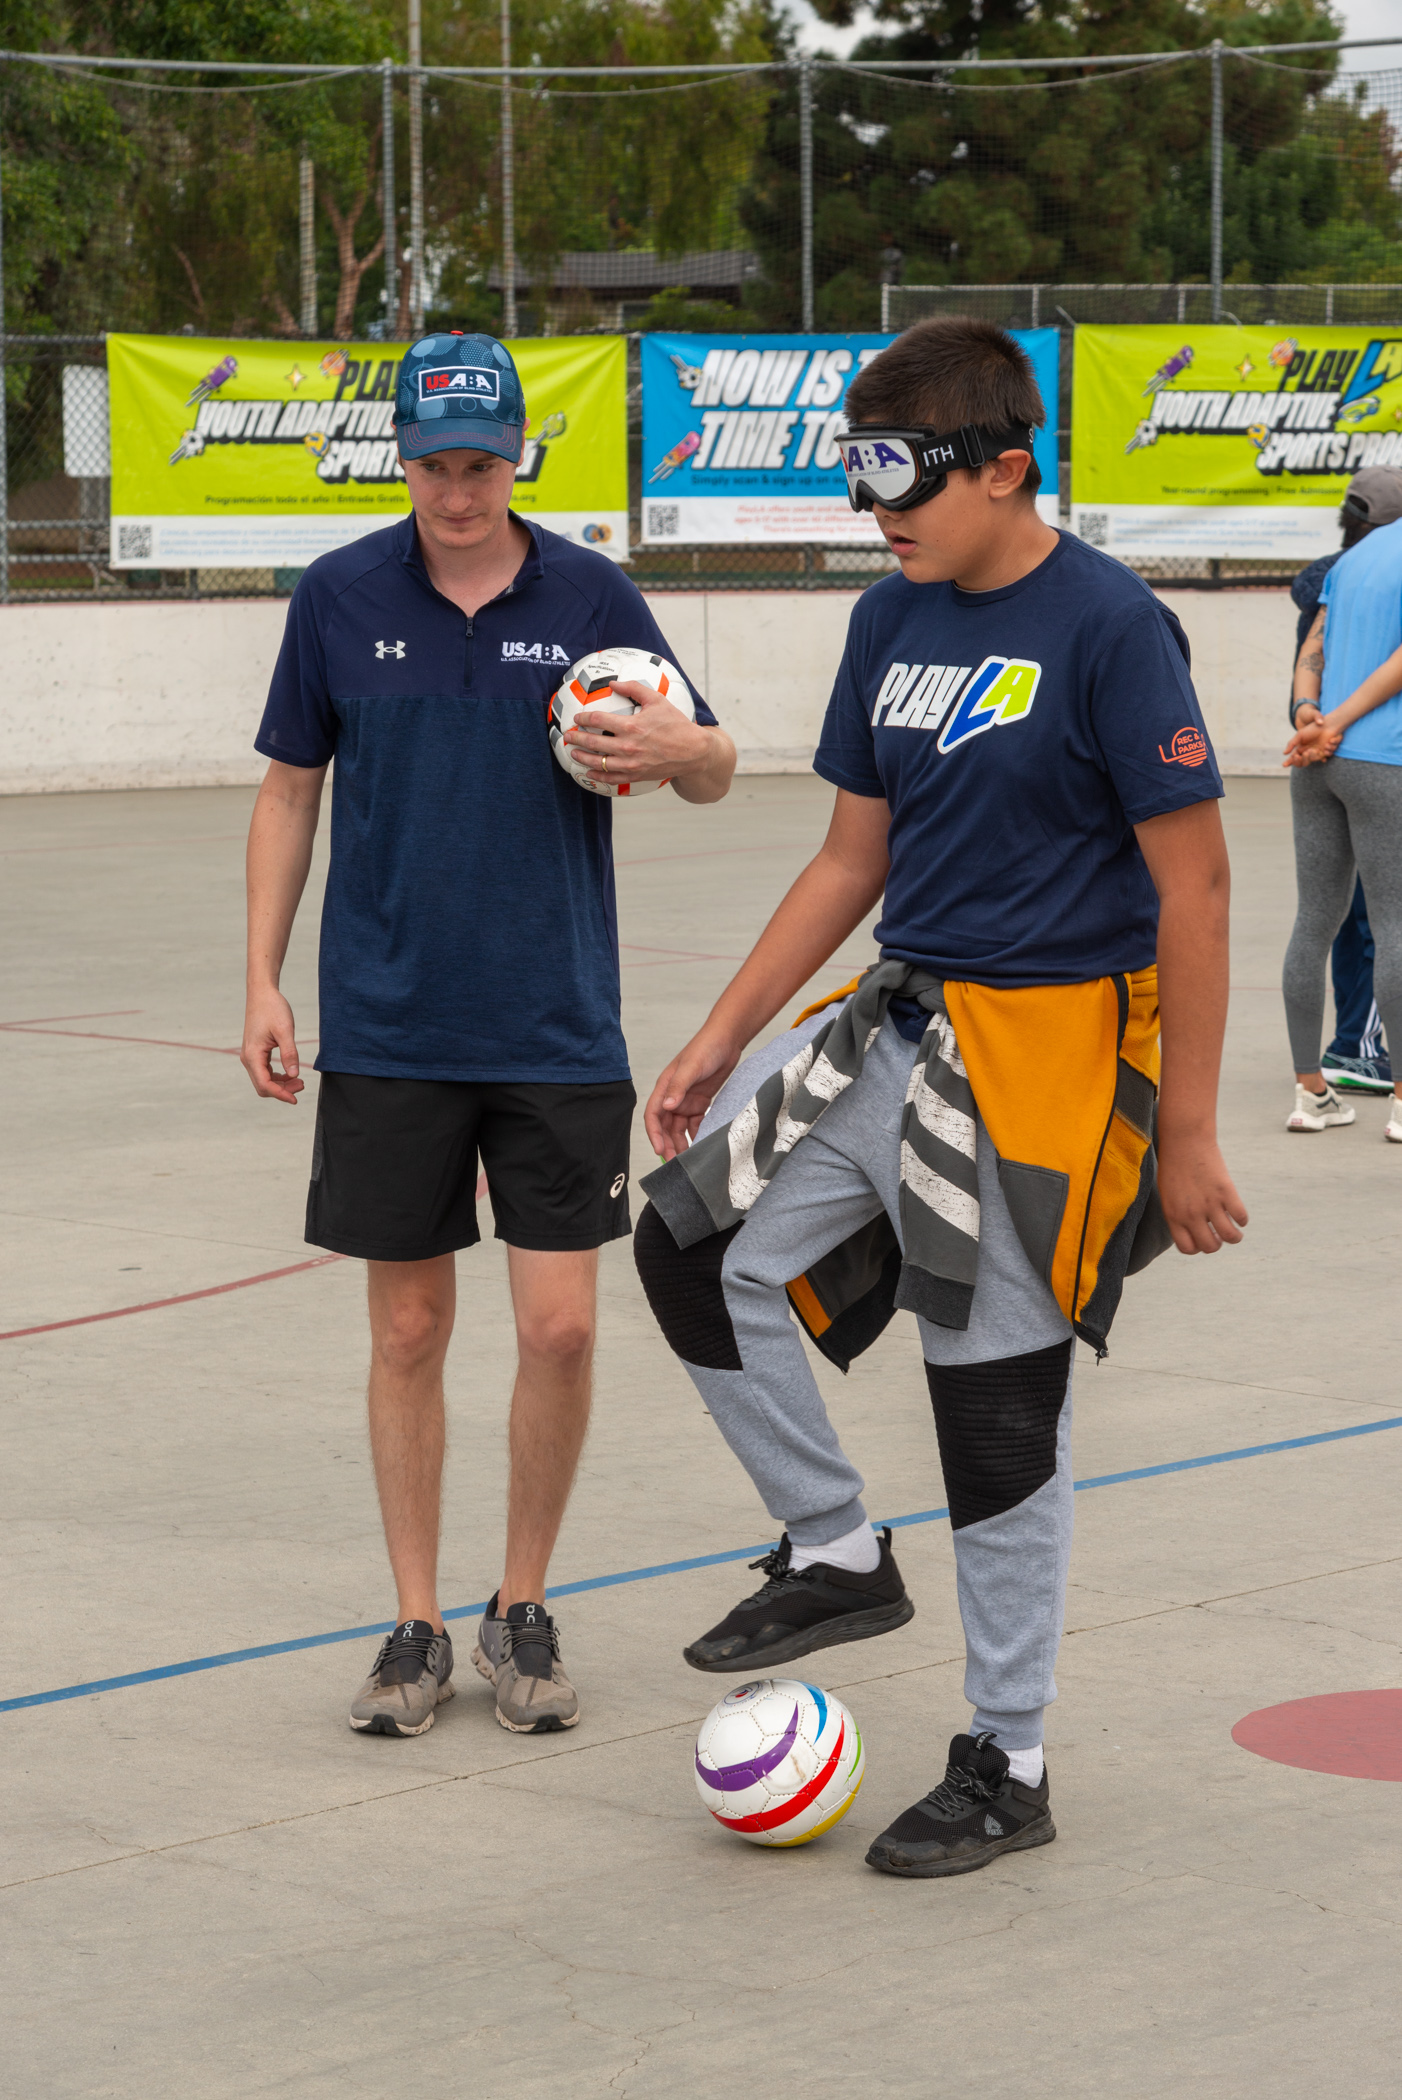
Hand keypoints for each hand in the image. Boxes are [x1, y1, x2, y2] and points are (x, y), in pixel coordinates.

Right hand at [241, 984, 303, 1103]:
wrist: (262, 994)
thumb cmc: (273, 1009)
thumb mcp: (285, 1031)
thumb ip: (290, 1053)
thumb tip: (294, 1075)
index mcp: (252, 1055)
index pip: (265, 1084)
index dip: (280, 1094)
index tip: (296, 1099)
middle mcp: (248, 1058)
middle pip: (263, 1086)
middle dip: (282, 1090)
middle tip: (302, 1085)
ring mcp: (250, 1056)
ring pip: (263, 1080)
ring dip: (280, 1084)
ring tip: (300, 1081)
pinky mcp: (255, 1052)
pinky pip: (264, 1072)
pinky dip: (277, 1076)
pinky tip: (290, 1073)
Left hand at [564, 678, 710, 785]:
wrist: (693, 751)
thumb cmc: (676, 724)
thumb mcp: (657, 700)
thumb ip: (634, 688)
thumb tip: (614, 683)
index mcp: (632, 726)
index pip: (598, 720)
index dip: (584, 718)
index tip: (577, 718)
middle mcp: (628, 746)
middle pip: (593, 742)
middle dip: (577, 738)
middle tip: (568, 736)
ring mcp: (631, 763)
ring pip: (598, 762)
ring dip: (582, 758)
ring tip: (573, 753)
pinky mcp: (636, 775)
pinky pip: (611, 778)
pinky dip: (597, 776)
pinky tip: (589, 773)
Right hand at [645, 1027, 743, 1158]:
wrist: (728, 1040)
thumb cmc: (706, 1047)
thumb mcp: (692, 1067)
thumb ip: (679, 1086)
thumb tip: (667, 1107)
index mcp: (665, 1087)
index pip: (654, 1115)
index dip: (654, 1134)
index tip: (659, 1150)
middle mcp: (673, 1096)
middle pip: (666, 1126)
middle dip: (667, 1144)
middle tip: (673, 1163)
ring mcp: (687, 1100)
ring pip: (679, 1128)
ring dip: (681, 1143)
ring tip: (686, 1159)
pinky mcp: (701, 1102)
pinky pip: (695, 1123)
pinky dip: (696, 1134)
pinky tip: (701, 1145)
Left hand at [1156, 1132, 1246, 1253]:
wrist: (1184, 1140)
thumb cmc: (1174, 1165)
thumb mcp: (1168, 1194)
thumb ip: (1178, 1214)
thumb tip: (1192, 1230)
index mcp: (1173, 1216)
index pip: (1188, 1248)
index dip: (1197, 1247)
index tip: (1202, 1238)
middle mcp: (1191, 1214)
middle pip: (1210, 1246)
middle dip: (1217, 1244)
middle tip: (1219, 1234)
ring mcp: (1209, 1204)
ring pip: (1230, 1237)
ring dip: (1235, 1237)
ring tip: (1235, 1231)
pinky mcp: (1226, 1192)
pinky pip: (1241, 1217)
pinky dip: (1243, 1220)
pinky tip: (1239, 1215)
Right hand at [1283, 708, 1340, 767]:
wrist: (1327, 725)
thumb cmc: (1312, 728)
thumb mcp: (1300, 735)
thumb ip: (1292, 744)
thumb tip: (1284, 753)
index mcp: (1300, 748)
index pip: (1294, 758)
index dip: (1290, 762)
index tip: (1286, 763)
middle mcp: (1308, 752)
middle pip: (1303, 763)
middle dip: (1304, 759)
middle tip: (1306, 752)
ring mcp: (1317, 753)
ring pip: (1313, 760)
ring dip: (1314, 755)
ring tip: (1317, 748)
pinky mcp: (1325, 752)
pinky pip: (1324, 757)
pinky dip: (1326, 752)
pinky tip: (1326, 745)